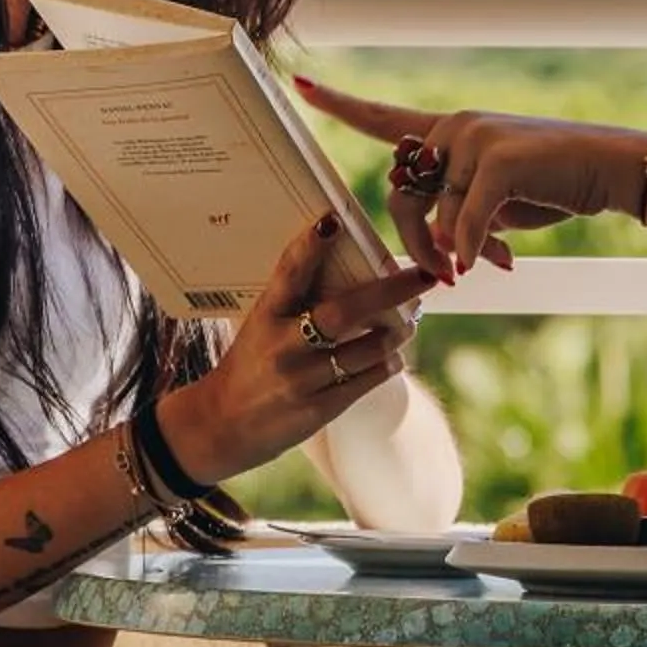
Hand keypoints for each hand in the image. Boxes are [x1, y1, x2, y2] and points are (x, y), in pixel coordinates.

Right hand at [159, 211, 430, 483]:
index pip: (289, 274)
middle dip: (391, 290)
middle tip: (424, 276)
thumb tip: (351, 268)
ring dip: (398, 332)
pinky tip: (391, 356)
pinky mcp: (319, 408)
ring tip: (409, 322)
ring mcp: (301, 379)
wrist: (222, 424)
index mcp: (266, 315)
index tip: (333, 221)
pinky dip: (387, 363)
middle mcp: (283, 345)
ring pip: (369, 348)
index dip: (310, 246)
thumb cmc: (251, 364)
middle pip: (345, 312)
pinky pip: (368, 379)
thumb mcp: (262, 324)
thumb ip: (296, 300)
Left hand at [291, 78, 646, 280]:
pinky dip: (475, 249)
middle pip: (400, 192)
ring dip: (447, 251)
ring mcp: (474, 138)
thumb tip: (452, 257)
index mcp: (450, 131)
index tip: (301, 85)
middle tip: (443, 277)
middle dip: (415, 243)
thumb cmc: (555, 186)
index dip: (341, 104)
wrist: (610, 170)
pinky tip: (493, 264)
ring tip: (475, 268)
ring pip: (431, 212)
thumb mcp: (499, 207)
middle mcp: (455, 127)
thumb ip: (465, 218)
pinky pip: (465, 221)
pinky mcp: (497, 160)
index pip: (385, 117)